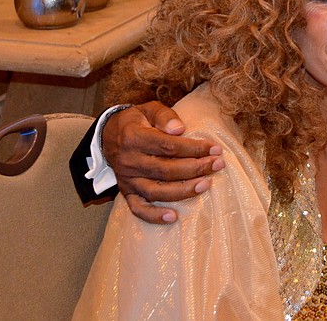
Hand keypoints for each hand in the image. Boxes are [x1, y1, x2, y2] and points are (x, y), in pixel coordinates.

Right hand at [103, 101, 224, 223]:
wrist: (108, 135)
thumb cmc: (136, 121)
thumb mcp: (148, 109)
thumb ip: (164, 116)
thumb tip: (179, 129)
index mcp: (134, 138)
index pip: (168, 146)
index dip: (194, 148)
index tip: (215, 148)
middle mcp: (129, 161)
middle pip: (166, 170)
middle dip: (195, 168)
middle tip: (217, 164)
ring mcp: (127, 180)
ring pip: (156, 191)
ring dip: (183, 191)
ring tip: (205, 185)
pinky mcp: (126, 192)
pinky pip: (138, 208)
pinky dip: (154, 216)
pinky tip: (174, 217)